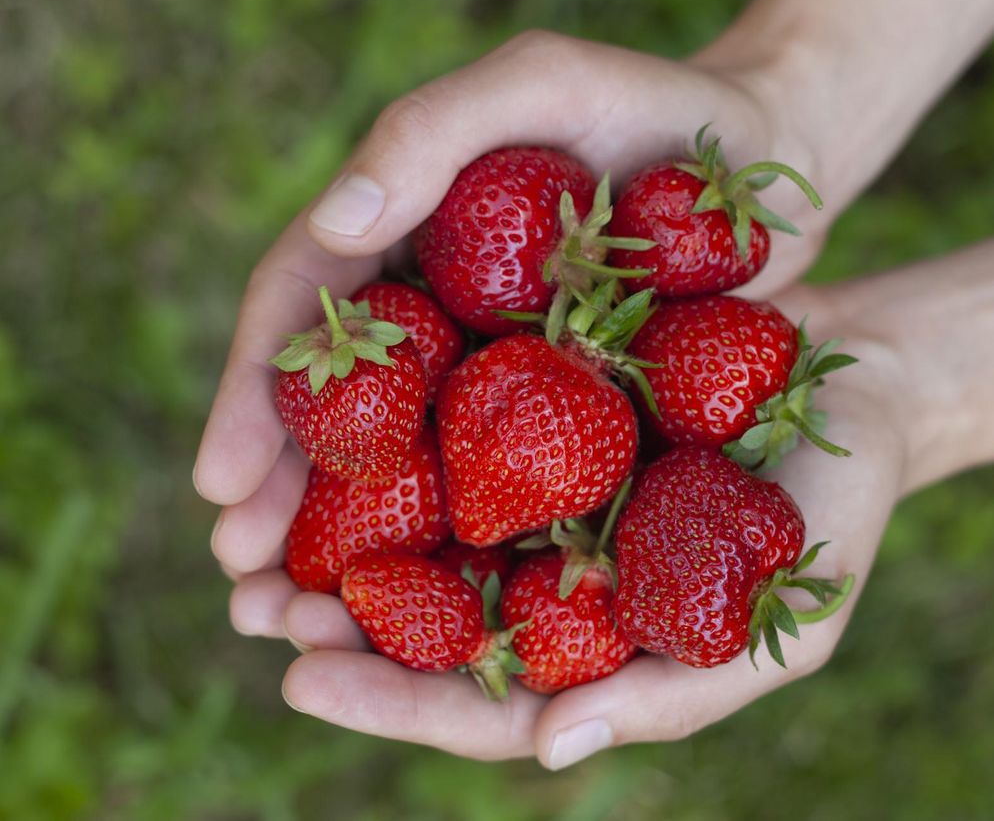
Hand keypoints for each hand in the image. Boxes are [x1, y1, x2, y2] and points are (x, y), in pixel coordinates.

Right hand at [195, 29, 828, 631]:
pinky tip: (422, 609)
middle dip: (280, 498)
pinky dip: (447, 543)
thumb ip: (428, 134)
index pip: (302, 315)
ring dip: (344, 545)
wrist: (765, 164)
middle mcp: (430, 312)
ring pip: (400, 463)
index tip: (222, 483)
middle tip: (244, 587)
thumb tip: (333, 223)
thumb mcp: (538, 85)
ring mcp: (487, 368)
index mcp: (399, 234)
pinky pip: (491, 482)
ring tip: (298, 622)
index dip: (253, 398)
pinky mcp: (556, 413)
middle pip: (335, 410)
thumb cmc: (653, 111)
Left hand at [276, 279, 907, 767]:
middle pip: (425, 619)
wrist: (856, 383)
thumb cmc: (829, 517)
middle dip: (334, 625)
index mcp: (588, 642)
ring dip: (335, 538)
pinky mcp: (538, 412)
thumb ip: (668, 692)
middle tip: (251, 609)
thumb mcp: (774, 621)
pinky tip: (328, 427)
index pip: (474, 696)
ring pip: (422, 528)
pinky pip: (454, 428)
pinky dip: (390, 438)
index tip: (301, 682)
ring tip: (251, 536)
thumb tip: (551, 746)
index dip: (389, 699)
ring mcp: (539, 493)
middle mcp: (548, 572)